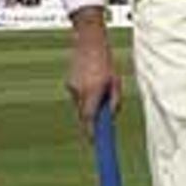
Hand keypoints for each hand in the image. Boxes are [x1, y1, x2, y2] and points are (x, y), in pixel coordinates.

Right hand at [65, 11, 120, 139]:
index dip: (91, 133)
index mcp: (93, 92)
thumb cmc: (105, 62)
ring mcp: (72, 88)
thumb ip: (115, 101)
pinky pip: (78, 96)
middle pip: (84, 115)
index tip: (93, 143)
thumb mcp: (116, 82)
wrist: (88, 42)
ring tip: (99, 87)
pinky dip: (85, 94)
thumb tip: (112, 117)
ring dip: (89, 104)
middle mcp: (80, 92)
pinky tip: (91, 80)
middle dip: (91, 120)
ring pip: (80, 105)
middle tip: (99, 123)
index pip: (89, 119)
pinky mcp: (68, 84)